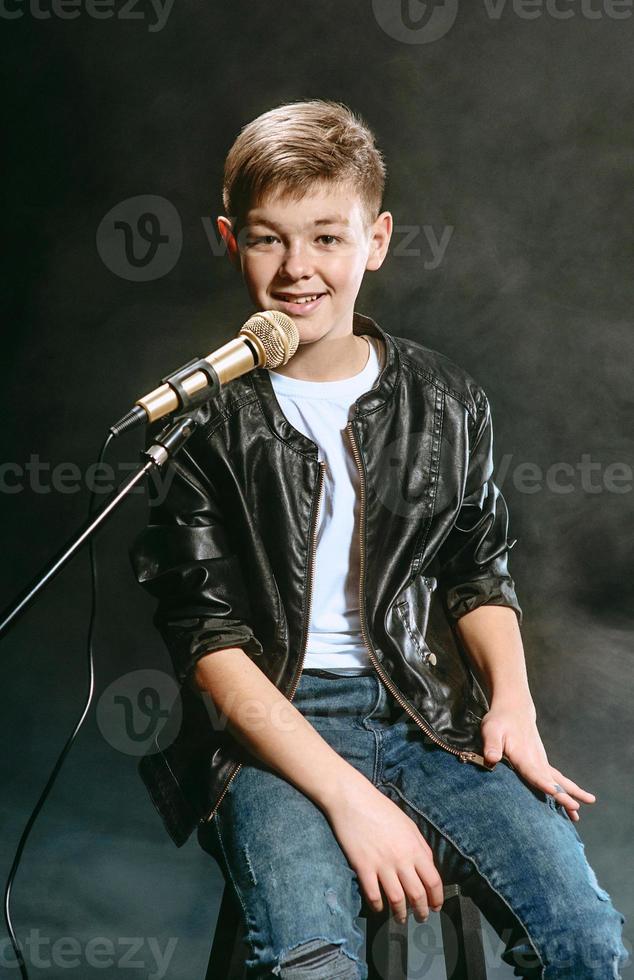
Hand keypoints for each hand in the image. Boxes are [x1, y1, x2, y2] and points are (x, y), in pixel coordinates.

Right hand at [322, 770, 443, 923]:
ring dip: (400, 914)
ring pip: (397, 900)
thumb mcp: (408, 824)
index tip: (435, 907)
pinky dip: (378, 906)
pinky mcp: (363, 867)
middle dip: (421, 911)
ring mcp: (382, 864)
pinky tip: (379, 908)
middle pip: (417, 895)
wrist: (352, 799)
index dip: (437, 899)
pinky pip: (373, 895)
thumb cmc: (381, 809)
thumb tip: (429, 867)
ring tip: (400, 919)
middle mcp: (401, 858)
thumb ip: (421, 846)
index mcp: (415, 847)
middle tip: (420, 917)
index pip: (434, 881)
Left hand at [480, 698, 596, 822]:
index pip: (533, 771)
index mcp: (522, 755)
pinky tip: (574, 805)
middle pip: (551, 780)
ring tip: (585, 807)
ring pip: (560, 780)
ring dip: (573, 793)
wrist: (515, 709)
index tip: (553, 791)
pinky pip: (558, 779)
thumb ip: (492, 745)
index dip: (542, 782)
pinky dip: (568, 790)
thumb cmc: (499, 721)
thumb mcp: (491, 730)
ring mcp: (542, 762)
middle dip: (563, 795)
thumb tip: (491, 759)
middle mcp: (536, 760)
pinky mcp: (542, 763)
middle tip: (576, 808)